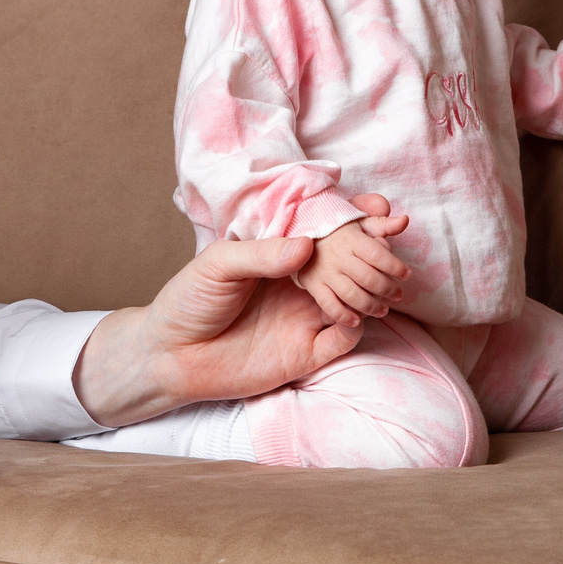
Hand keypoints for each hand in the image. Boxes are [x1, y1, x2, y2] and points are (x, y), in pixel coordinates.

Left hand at [71, 194, 408, 427]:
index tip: (377, 206)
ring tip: (385, 274)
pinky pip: (344, 339)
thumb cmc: (188, 300)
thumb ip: (261, 254)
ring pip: (355, 299)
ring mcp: (305, 317)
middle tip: (393, 230)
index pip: (325, 232)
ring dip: (373, 287)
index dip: (351, 218)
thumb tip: (306, 245)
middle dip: (375, 246)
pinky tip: (351, 317)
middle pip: (349, 262)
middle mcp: (299, 283)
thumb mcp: (218, 265)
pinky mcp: (306, 353)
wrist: (170, 357)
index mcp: (280, 253)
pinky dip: (354, 327)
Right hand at [293, 216, 411, 327]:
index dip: (395, 266)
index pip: (377, 255)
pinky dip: (343, 316)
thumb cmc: (340, 231)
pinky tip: (357, 321)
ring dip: (370, 306)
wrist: (304, 235)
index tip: (407, 274)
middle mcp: (339, 257)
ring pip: (351, 294)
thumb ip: (383, 225)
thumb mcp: (361, 223)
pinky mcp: (314, 285)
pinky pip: (328, 304)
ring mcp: (326, 272)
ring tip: (383, 310)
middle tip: (398, 295)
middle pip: (368, 278)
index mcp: (352, 240)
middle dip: (387, 289)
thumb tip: (405, 220)